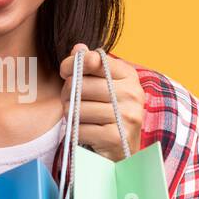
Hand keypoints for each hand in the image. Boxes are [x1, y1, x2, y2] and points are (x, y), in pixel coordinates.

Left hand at [58, 43, 143, 160]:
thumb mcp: (104, 86)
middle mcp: (132, 93)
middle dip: (67, 93)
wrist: (124, 150)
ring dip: (70, 114)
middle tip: (70, 100)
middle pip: (81, 85)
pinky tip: (84, 131)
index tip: (65, 72)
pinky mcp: (116, 137)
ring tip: (78, 117)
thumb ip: (90, 66)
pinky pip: (80, 128)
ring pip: (77, 108)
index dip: (73, 65)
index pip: (94, 60)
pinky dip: (75, 131)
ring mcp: (126, 116)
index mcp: (129, 76)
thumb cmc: (109, 113)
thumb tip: (78, 48)